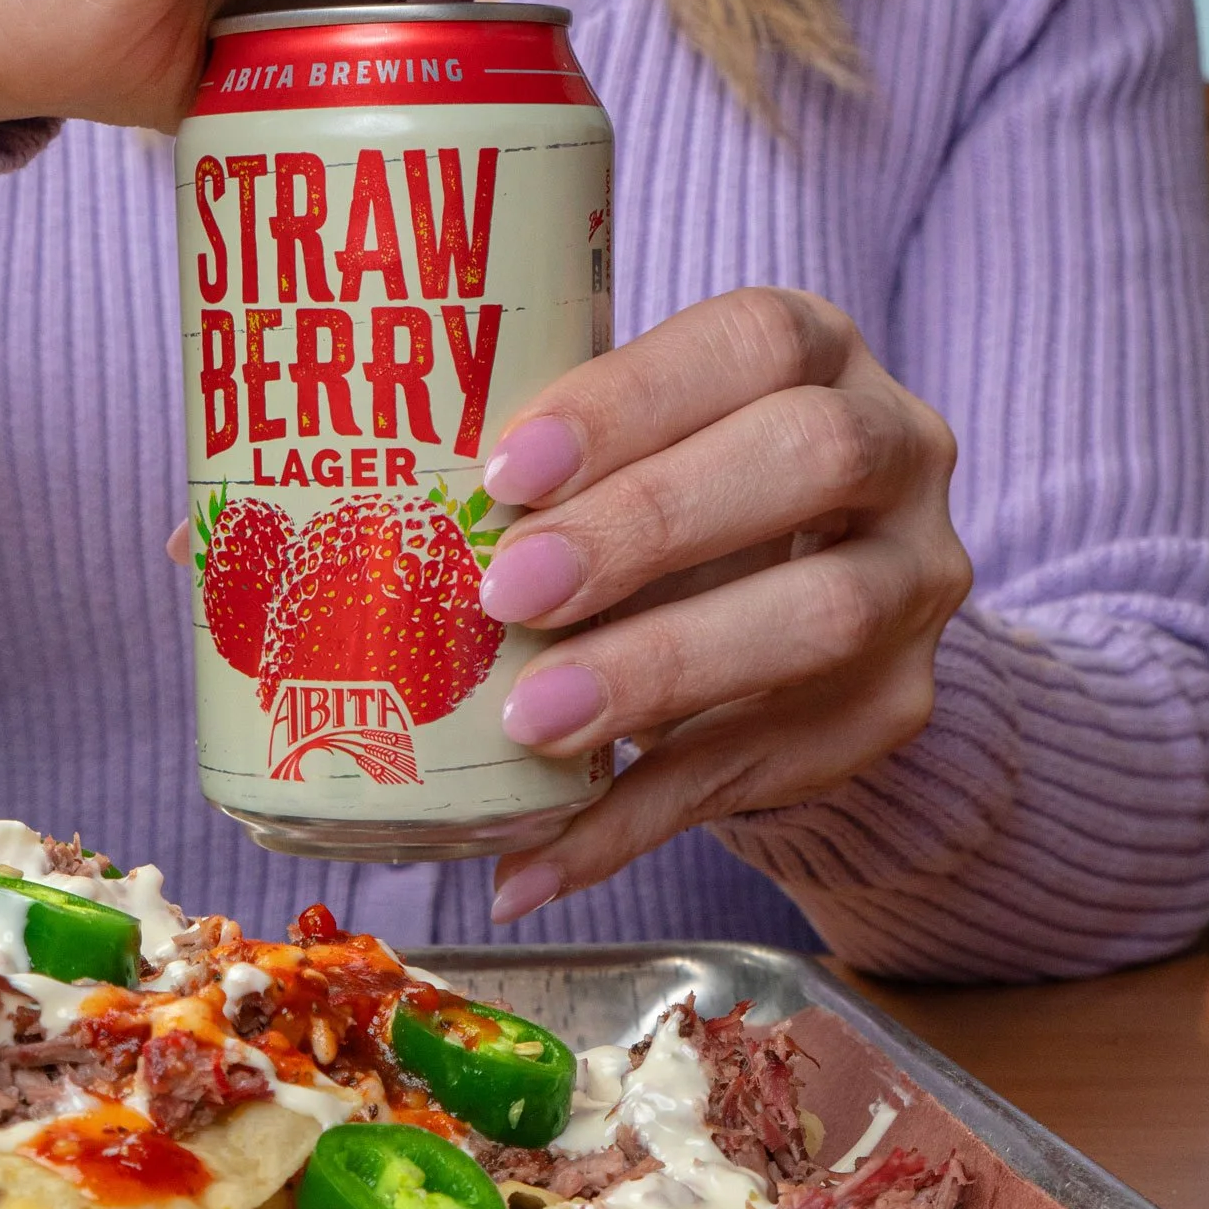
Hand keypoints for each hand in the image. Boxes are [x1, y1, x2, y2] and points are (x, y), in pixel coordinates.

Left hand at [475, 291, 973, 922]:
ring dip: (657, 670)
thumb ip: (532, 466)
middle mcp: (897, 452)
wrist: (786, 636)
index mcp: (816, 354)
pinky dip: (627, 828)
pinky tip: (527, 866)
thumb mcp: (623, 460)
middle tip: (509, 593)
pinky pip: (755, 774)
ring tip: (529, 722)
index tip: (509, 468)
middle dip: (650, 522)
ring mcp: (910, 587)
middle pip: (811, 456)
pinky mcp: (885, 714)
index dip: (635, 399)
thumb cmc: (674, 511)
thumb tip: (298, 522)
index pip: (754, 341)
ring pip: (820, 614)